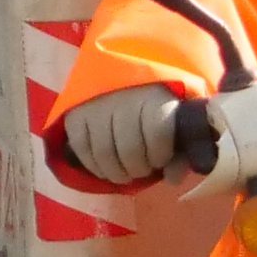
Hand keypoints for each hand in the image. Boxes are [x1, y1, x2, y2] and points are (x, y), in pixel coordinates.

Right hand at [57, 85, 184, 185]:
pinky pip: (81, 148)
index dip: (160, 154)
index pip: (158, 131)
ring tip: (125, 173)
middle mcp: (123, 97)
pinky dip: (93, 166)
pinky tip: (105, 169)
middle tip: (141, 170)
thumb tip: (173, 179)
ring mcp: (96, 105)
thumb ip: (181, 152)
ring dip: (116, 172)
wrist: (122, 77)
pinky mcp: (75, 113)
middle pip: (129, 148)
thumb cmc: (156, 106)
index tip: (161, 159)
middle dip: (138, 168)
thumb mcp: (177, 123)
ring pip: (103, 152)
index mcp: (155, 95)